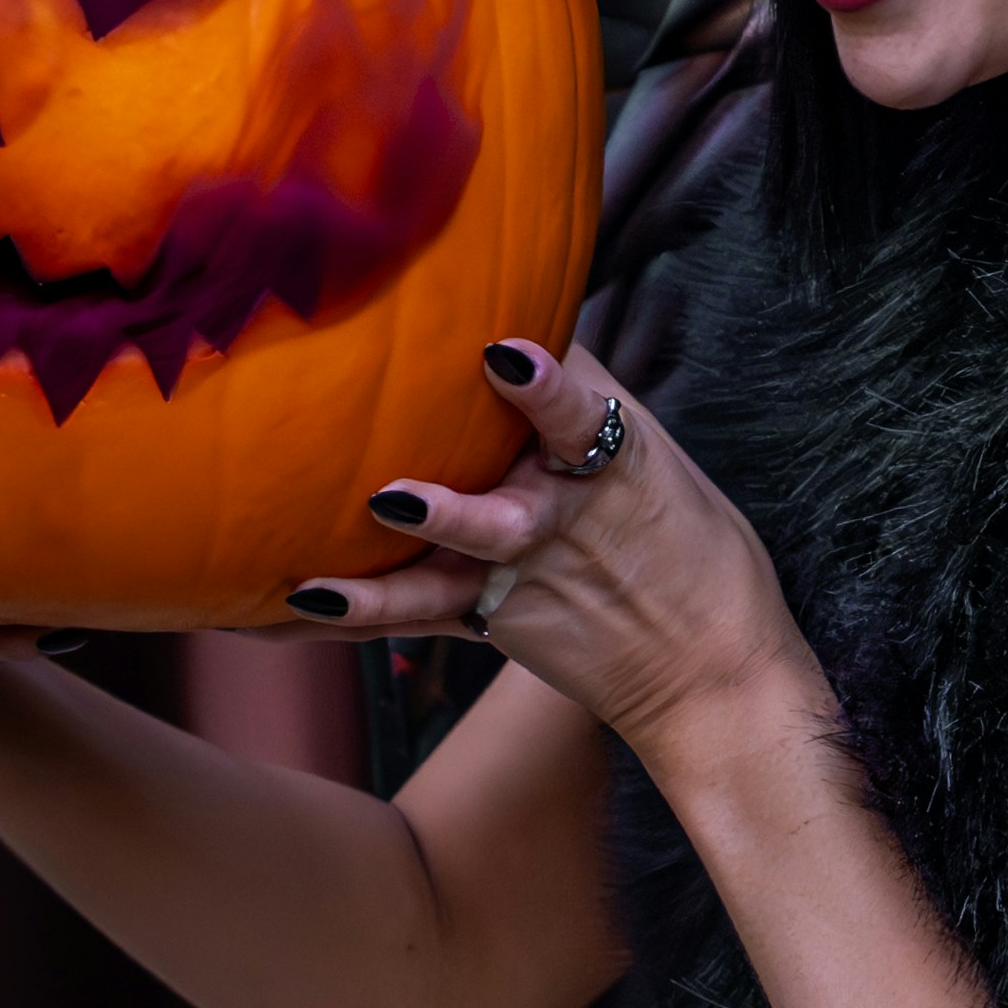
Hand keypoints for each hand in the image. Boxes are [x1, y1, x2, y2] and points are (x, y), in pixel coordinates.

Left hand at [281, 335, 820, 772]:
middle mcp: (570, 513)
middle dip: (461, 491)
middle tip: (398, 484)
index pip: (579, 412)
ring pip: (455, 564)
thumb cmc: (691, 551)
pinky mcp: (496, 617)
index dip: (542, 384)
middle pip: (506, 495)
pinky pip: (416, 612)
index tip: (504, 356)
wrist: (715, 676)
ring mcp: (530, 570)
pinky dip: (354, 609)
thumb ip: (584, 402)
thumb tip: (512, 331)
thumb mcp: (656, 460)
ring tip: (333, 565)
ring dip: (395, 566)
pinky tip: (292, 606)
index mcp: (622, 459)